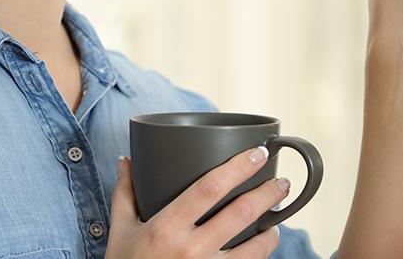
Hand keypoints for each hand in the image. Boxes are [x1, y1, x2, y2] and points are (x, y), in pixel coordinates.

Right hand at [105, 145, 288, 257]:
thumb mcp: (121, 228)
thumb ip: (126, 192)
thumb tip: (126, 160)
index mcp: (166, 227)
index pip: (209, 188)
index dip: (237, 168)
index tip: (256, 153)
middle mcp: (190, 250)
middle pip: (240, 214)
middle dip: (267, 194)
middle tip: (281, 182)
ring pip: (254, 249)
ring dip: (271, 231)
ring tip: (275, 219)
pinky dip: (259, 257)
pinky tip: (261, 247)